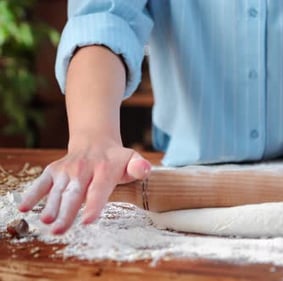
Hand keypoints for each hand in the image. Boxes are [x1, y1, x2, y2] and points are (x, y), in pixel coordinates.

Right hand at [18, 137, 150, 233]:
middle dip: (67, 212)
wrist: (95, 142)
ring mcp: (67, 170)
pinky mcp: (53, 171)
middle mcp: (83, 169)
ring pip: (58, 191)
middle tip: (59, 230)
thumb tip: (145, 169)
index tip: (87, 220)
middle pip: (75, 194)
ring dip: (50, 207)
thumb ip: (139, 167)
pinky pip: (42, 183)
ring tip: (46, 222)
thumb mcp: (132, 160)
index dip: (94, 205)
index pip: (99, 189)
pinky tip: (25, 208)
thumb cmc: (116, 159)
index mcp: (104, 169)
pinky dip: (33, 194)